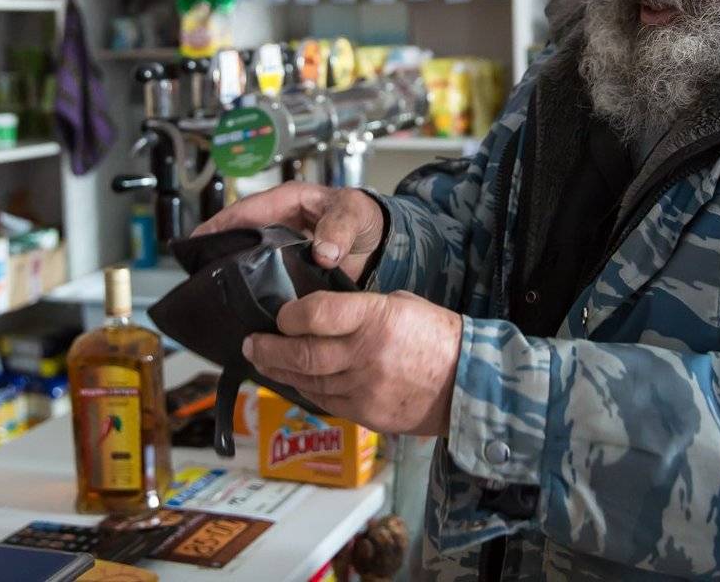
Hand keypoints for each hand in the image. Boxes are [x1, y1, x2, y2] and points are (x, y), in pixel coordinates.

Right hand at [192, 182, 384, 282]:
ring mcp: (283, 251)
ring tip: (213, 297)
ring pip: (250, 262)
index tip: (198, 241)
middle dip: (217, 253)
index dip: (220, 224)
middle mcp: (279, 226)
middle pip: (240, 238)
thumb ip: (340, 228)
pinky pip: (268, 282)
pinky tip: (246, 311)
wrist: (386, 244)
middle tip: (196, 275)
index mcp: (288, 203)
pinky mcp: (291, 273)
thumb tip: (324, 251)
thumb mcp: (355, 212)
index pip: (246, 210)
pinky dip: (257, 294)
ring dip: (233, 276)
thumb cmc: (366, 218)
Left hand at [242, 290, 460, 436]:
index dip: (289, 315)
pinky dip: (305, 390)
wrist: (469, 383)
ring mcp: (365, 389)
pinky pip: (325, 402)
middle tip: (250, 343)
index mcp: (376, 318)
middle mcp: (365, 355)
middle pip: (302, 353)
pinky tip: (294, 381)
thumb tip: (318, 313)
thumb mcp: (400, 304)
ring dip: (280, 371)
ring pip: (308, 381)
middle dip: (268, 348)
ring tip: (263, 361)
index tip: (279, 315)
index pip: (315, 314)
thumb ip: (359, 309)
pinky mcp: (367, 415)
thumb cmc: (435, 335)